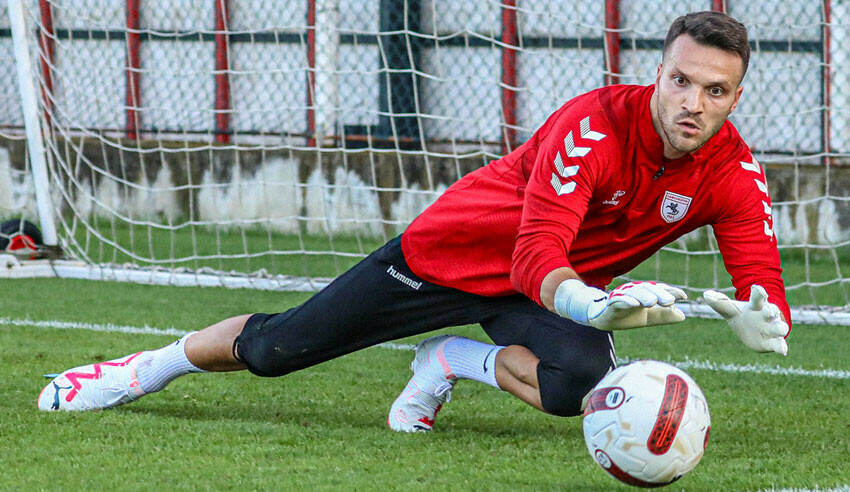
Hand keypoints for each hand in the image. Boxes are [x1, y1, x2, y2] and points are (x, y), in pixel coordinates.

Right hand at [554, 280, 686, 330]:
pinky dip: (626, 300)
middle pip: (648, 288)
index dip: (671, 291)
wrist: (605, 319)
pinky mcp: (611, 303)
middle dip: (659, 294)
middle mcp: (635, 291)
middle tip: (670, 301)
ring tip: (652, 303)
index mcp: (645, 293)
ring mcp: (622, 295)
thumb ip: (664, 316)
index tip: (684, 297)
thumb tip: (682, 315)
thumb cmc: (629, 315)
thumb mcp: (650, 318)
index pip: (659, 289)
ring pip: (634, 292)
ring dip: (644, 296)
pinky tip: (634, 304)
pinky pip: (618, 299)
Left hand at [703, 285, 788, 354]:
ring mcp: (772, 329)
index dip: (758, 293)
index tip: (756, 288)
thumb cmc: (742, 315)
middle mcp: (767, 316)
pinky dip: (782, 347)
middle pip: (771, 311)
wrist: (751, 330)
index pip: (758, 297)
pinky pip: (779, 344)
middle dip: (771, 311)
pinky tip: (783, 351)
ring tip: (780, 330)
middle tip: (768, 311)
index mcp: (756, 305)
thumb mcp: (729, 309)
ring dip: (780, 328)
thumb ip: (719, 302)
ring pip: (779, 327)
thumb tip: (706, 294)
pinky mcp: (772, 342)